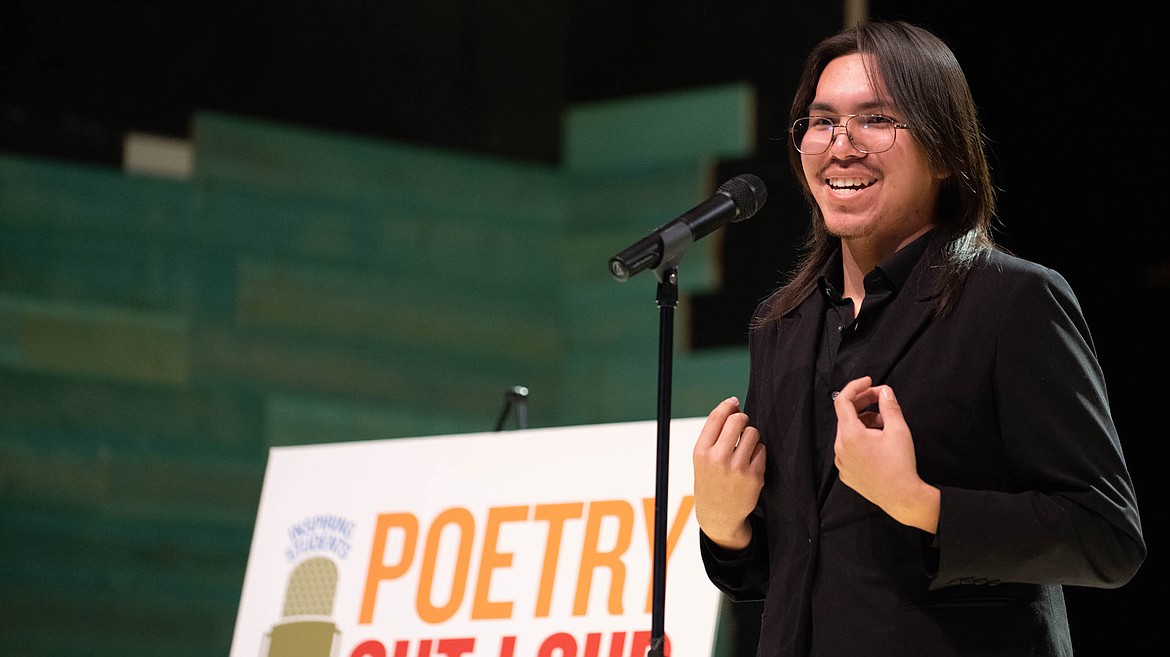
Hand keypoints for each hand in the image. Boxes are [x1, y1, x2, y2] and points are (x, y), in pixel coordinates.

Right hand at [692, 396, 766, 548]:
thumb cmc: (711, 479)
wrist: (718, 514)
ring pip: (753, 432)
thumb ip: (714, 433)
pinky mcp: (754, 476)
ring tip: (744, 447)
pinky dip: (758, 452)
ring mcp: (737, 468)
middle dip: (742, 419)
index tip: (734, 402)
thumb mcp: (702, 457)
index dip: (728, 405)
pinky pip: (762, 449)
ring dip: (751, 436)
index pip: (717, 417)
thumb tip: (733, 404)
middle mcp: (718, 458)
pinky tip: (750, 463)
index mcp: (701, 451)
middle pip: (737, 420)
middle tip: (741, 426)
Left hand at [833, 376, 938, 532]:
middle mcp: (840, 448)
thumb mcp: (899, 430)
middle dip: (864, 403)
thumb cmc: (901, 465)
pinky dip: (861, 439)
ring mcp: (841, 461)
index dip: (855, 386)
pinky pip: (849, 448)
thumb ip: (889, 406)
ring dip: (864, 421)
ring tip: (885, 423)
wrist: (902, 498)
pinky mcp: (846, 472)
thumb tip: (885, 391)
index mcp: (850, 435)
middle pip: (846, 415)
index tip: (869, 382)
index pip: (842, 400)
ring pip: (848, 432)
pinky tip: (879, 441)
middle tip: (882, 399)